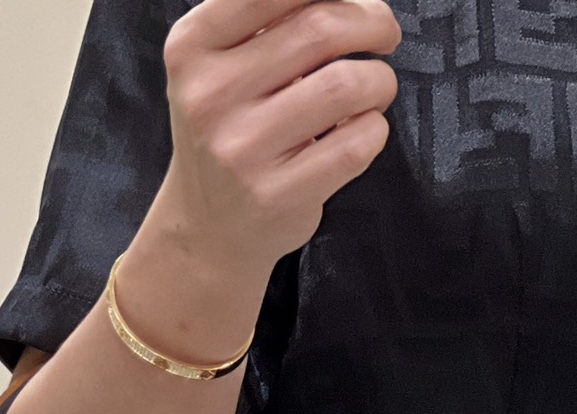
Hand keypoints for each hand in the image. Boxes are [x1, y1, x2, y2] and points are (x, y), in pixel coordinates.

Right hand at [160, 0, 402, 268]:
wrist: (207, 227)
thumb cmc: (231, 127)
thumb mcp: (221, 62)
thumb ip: (269, 15)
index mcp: (191, 48)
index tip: (354, 0)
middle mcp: (208, 97)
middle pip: (322, 26)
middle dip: (373, 22)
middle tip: (384, 34)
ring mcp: (241, 151)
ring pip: (347, 84)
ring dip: (379, 80)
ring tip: (374, 89)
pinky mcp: (276, 195)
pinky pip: (357, 142)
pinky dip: (374, 129)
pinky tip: (358, 132)